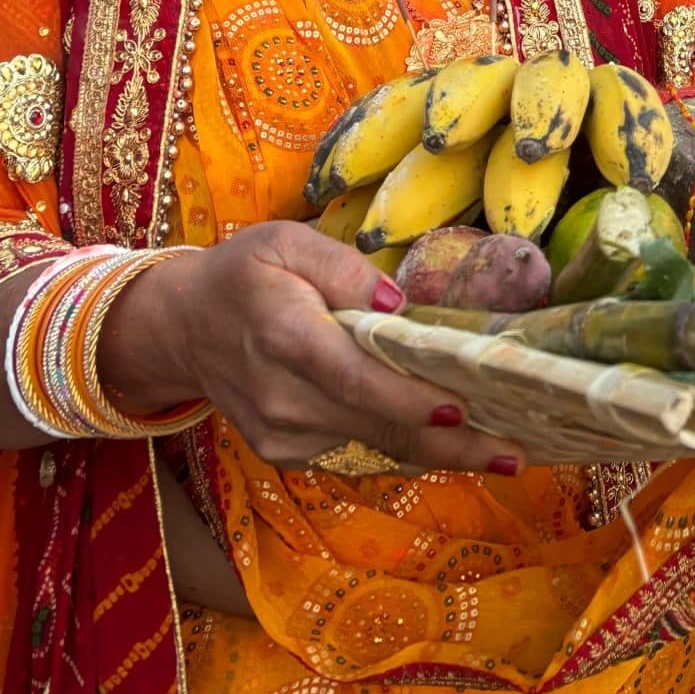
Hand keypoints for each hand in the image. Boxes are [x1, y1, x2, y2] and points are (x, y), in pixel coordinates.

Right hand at [103, 221, 521, 474]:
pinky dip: (401, 443)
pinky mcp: (285, 451)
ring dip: (435, 448)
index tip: (464, 412)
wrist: (180, 329)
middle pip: (377, 426)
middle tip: (514, 451)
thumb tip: (395, 304)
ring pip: (372, 444)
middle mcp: (282, 397)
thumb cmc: (244, 274)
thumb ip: (341, 266)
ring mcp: (281, 433)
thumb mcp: (285, 241)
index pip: (355, 379)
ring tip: (499, 448)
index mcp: (285, 336)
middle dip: (449, 443)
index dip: (410, 401)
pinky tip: (447, 440)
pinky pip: (355, 447)